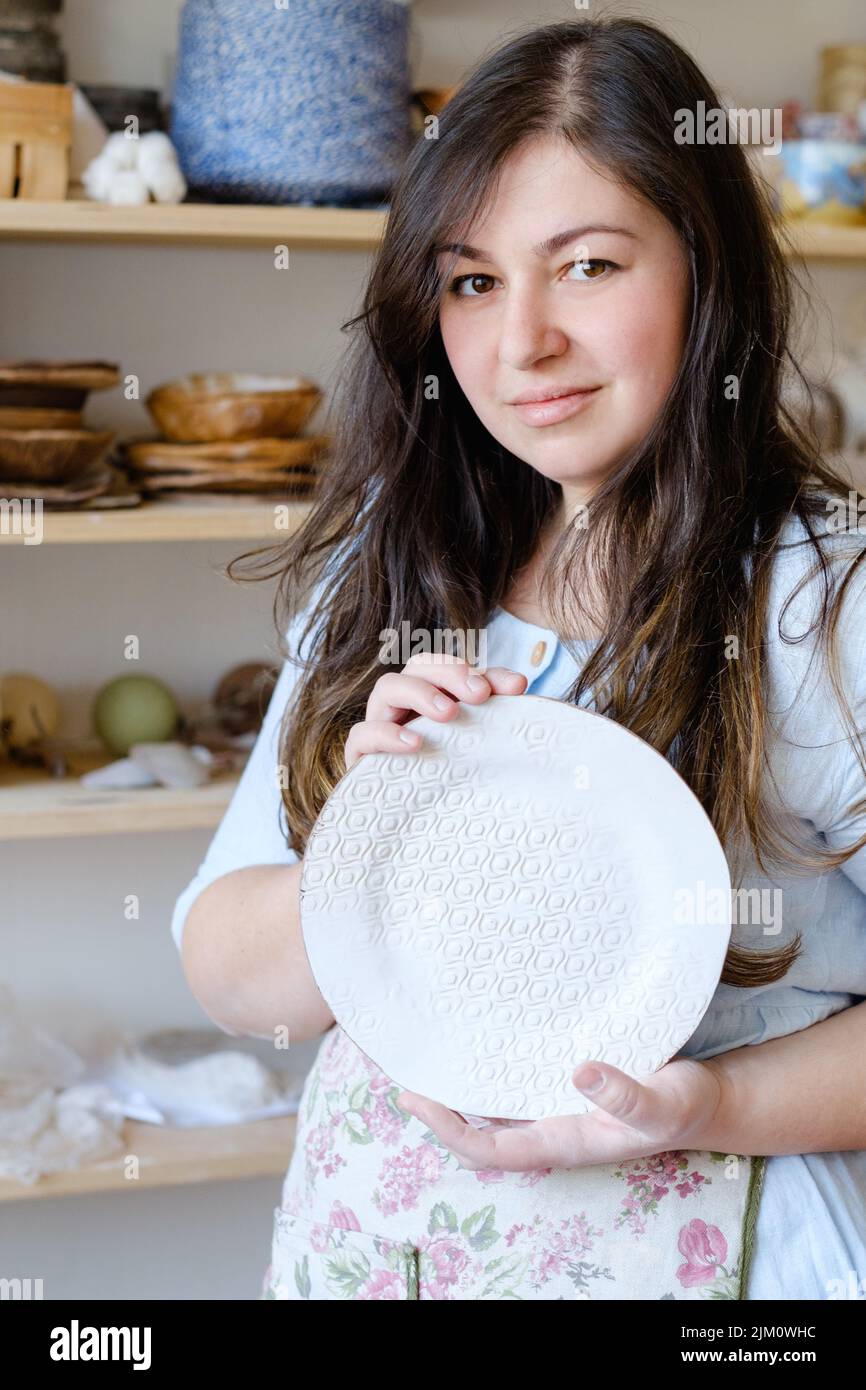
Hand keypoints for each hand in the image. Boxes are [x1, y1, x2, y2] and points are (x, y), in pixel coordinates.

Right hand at [343, 651, 526, 770]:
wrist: (417, 829)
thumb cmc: (450, 777)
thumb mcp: (476, 742)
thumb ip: (494, 711)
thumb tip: (520, 683)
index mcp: (432, 695)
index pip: (448, 665)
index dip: (477, 669)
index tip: (513, 688)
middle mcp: (404, 704)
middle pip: (417, 666)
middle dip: (449, 674)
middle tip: (478, 695)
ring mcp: (379, 725)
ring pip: (387, 688)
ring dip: (419, 693)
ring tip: (448, 714)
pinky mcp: (360, 756)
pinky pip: (362, 734)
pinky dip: (386, 734)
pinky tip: (414, 743)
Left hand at [396, 1057, 725, 1170]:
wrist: (707, 1100)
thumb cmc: (684, 1106)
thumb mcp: (660, 1102)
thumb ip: (624, 1092)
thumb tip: (579, 1071)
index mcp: (561, 1140)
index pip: (487, 1147)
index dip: (448, 1128)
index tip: (417, 1098)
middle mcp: (548, 1126)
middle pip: (476, 1127)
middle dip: (437, 1106)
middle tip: (399, 1068)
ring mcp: (552, 1107)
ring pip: (490, 1104)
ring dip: (456, 1085)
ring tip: (422, 1050)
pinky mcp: (561, 1082)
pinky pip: (510, 1080)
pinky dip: (484, 1065)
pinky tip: (474, 1036)